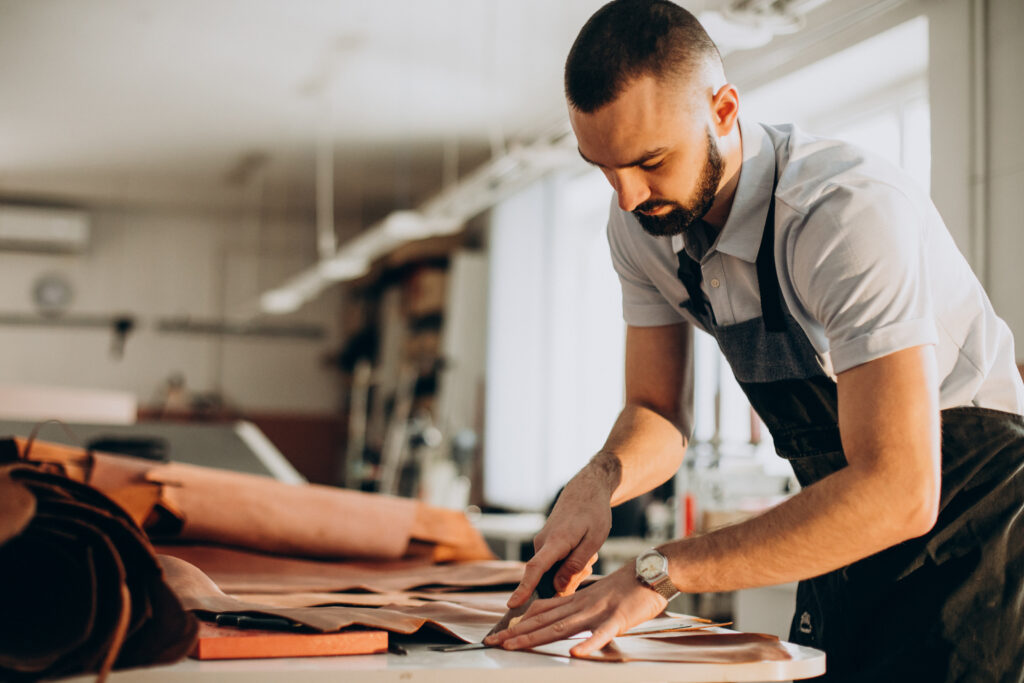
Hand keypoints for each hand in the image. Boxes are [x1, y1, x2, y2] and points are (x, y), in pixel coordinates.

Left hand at [485, 561, 667, 655]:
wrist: (651, 571)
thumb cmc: (625, 587)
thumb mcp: (592, 595)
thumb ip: (570, 606)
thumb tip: (546, 614)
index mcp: (575, 601)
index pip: (541, 613)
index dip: (518, 624)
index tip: (498, 635)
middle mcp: (581, 606)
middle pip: (544, 621)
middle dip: (518, 633)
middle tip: (495, 643)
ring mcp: (597, 612)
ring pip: (563, 626)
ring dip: (537, 637)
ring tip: (515, 646)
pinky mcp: (618, 619)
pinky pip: (601, 634)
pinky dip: (588, 644)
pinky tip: (574, 653)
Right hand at [507, 470, 612, 607]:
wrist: (585, 490)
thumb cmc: (593, 513)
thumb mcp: (594, 540)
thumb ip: (575, 565)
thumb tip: (558, 589)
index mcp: (555, 542)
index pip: (535, 569)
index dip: (524, 588)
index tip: (512, 605)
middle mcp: (542, 543)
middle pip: (548, 578)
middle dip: (569, 580)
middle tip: (589, 563)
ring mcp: (542, 544)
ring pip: (554, 572)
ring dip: (572, 570)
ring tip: (588, 554)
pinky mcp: (545, 545)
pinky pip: (555, 564)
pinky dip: (570, 564)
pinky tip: (582, 551)